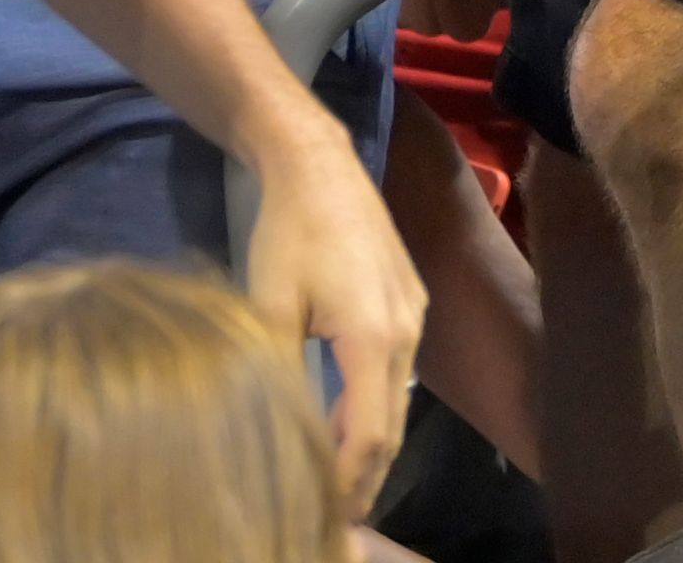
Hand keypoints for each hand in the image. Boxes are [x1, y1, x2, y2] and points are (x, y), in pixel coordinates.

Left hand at [233, 96, 427, 516]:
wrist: (320, 164)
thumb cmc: (288, 234)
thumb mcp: (269, 308)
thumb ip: (280, 375)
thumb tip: (276, 434)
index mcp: (373, 340)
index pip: (368, 436)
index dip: (348, 482)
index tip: (327, 516)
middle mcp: (406, 333)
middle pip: (391, 426)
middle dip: (366, 476)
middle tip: (337, 517)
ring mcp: (413, 315)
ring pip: (397, 400)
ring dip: (371, 442)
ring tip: (338, 479)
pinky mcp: (408, 300)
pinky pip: (397, 371)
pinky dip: (375, 406)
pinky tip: (346, 419)